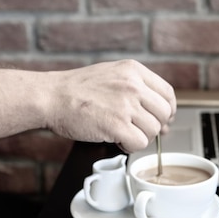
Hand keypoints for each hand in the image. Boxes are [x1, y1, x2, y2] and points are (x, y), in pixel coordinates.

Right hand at [45, 59, 175, 152]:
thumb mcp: (111, 74)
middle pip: (163, 114)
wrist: (50, 96)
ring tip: (121, 133)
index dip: (167, 110)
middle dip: (154, 126)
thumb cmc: (76, 89)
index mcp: (133, 71)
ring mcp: (125, 105)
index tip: (162, 119)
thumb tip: (163, 115)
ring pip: (153, 131)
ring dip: (139, 137)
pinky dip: (130, 147)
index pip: (167, 93)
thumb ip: (136, 88)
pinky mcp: (117, 125)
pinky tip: (117, 140)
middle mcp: (133, 85)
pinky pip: (139, 143)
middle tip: (138, 129)